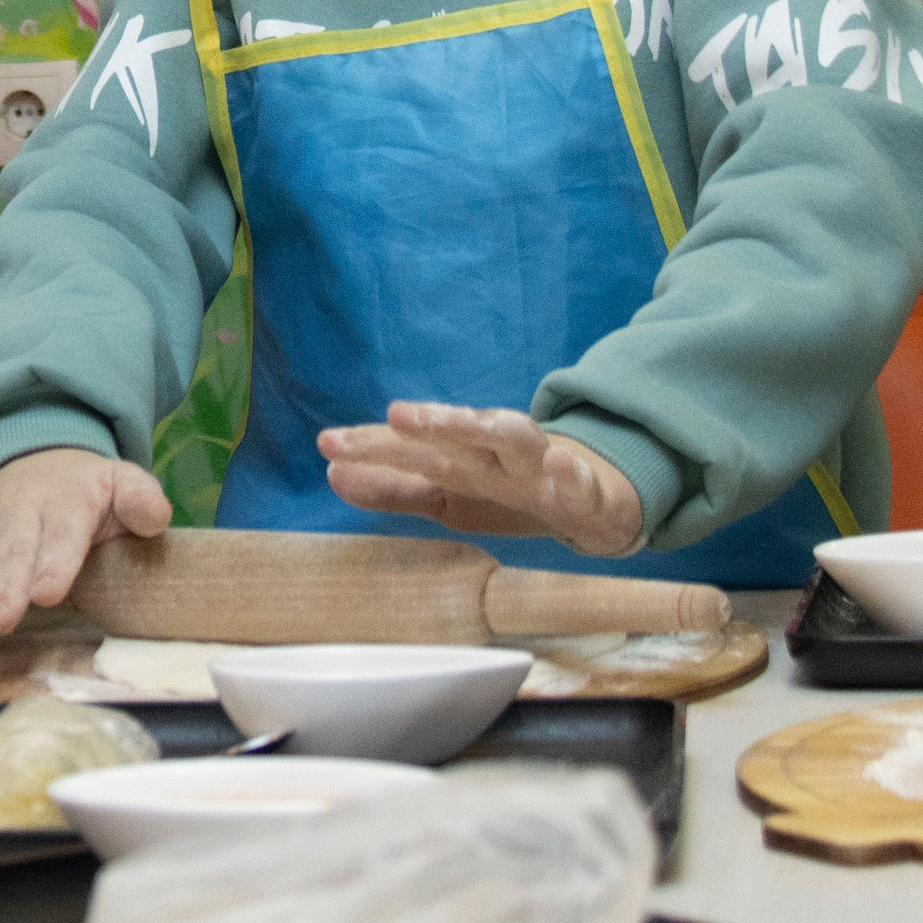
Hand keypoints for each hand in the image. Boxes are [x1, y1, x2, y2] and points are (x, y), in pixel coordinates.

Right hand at [0, 450, 170, 646]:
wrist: (39, 456)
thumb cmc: (87, 490)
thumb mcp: (123, 481)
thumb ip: (142, 499)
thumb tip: (154, 516)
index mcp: (66, 500)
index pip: (62, 533)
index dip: (54, 563)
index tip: (47, 594)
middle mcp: (21, 508)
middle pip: (14, 550)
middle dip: (6, 586)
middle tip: (1, 621)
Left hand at [317, 403, 643, 557]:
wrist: (595, 507)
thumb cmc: (511, 493)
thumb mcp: (447, 498)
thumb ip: (393, 488)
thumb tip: (332, 474)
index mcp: (461, 460)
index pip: (412, 449)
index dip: (371, 445)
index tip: (327, 443)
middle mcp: (496, 455)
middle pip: (461, 434)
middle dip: (431, 422)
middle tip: (395, 414)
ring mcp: (540, 468)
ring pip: (516, 439)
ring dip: (489, 428)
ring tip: (462, 423)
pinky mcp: (583, 491)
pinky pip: (578, 481)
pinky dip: (570, 473)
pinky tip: (557, 465)